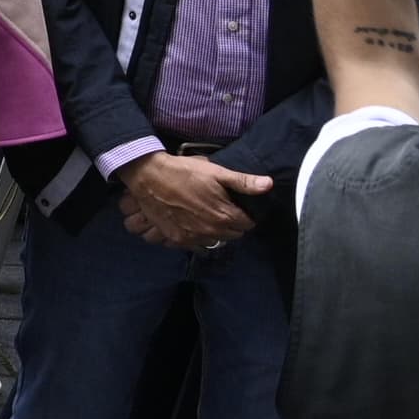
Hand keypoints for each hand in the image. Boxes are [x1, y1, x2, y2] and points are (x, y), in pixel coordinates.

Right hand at [115, 151, 272, 249]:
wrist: (149, 176)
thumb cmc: (184, 171)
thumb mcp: (216, 172)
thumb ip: (243, 181)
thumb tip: (269, 185)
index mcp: (225, 215)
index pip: (247, 224)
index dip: (245, 214)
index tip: (238, 206)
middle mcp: (211, 231)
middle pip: (233, 235)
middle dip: (233, 224)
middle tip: (224, 209)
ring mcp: (193, 237)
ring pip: (216, 241)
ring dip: (216, 232)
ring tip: (209, 217)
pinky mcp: (177, 239)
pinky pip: (197, 246)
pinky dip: (199, 238)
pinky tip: (195, 226)